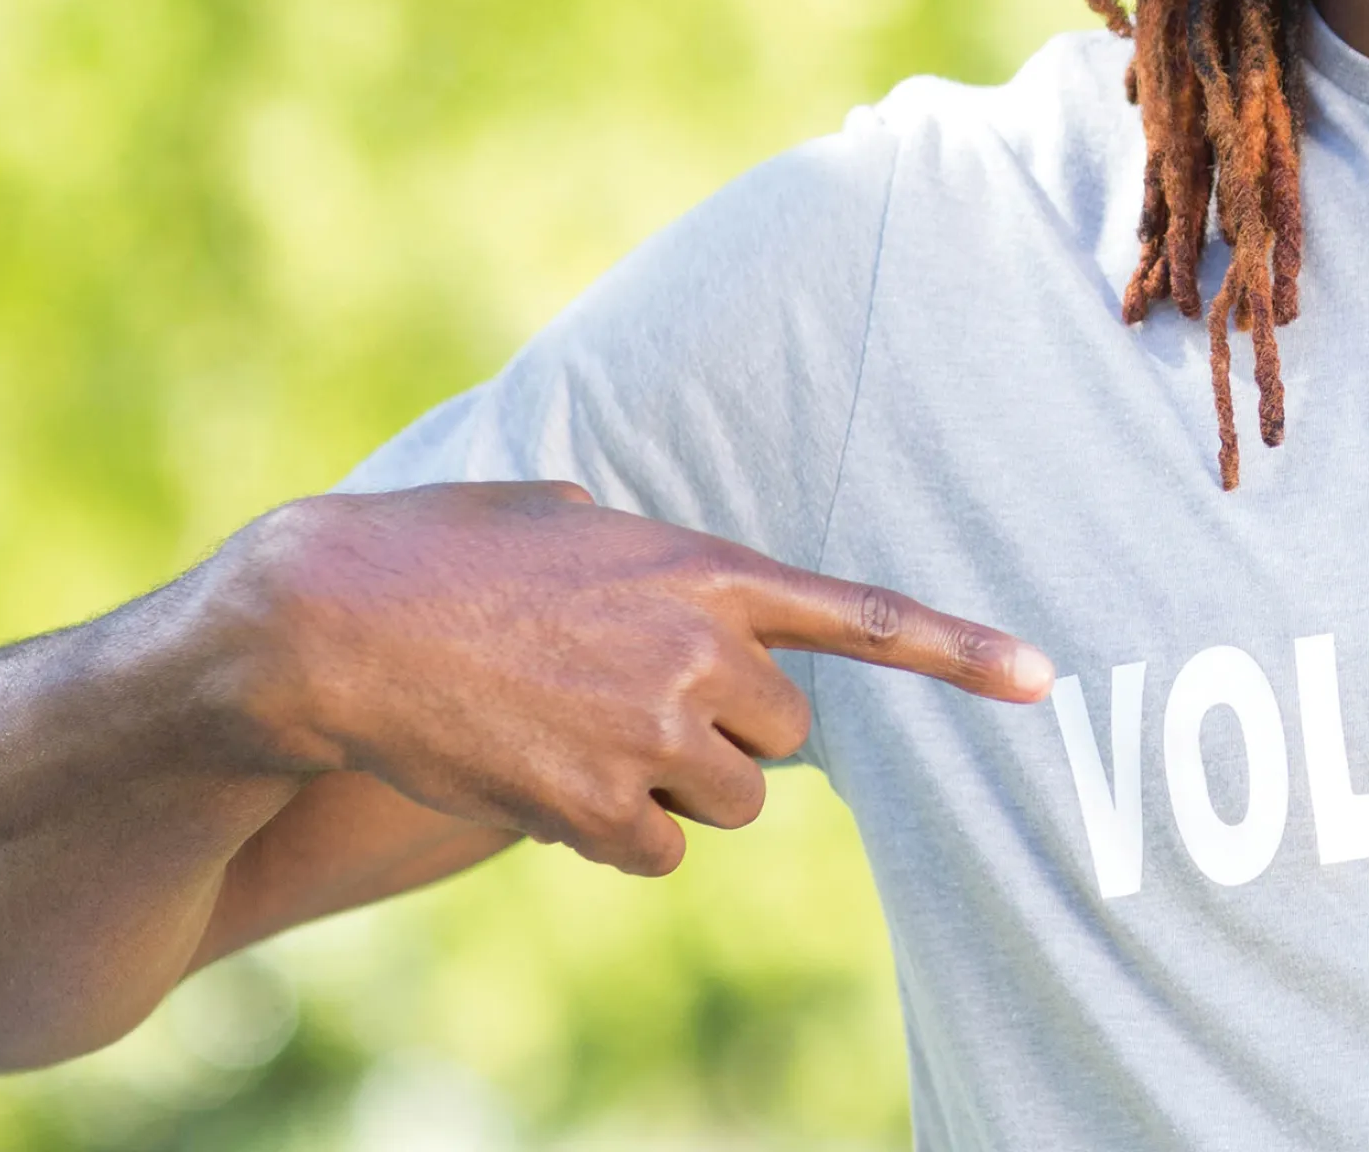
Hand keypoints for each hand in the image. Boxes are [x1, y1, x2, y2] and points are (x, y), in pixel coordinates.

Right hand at [212, 482, 1051, 875]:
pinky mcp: (593, 805)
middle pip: (785, 737)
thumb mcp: (564, 518)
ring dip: (671, 786)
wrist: (328, 626)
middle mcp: (698, 652)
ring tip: (573, 732)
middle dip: (726, 732)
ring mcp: (649, 732)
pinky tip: (546, 780)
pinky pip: (658, 850)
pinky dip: (616, 833)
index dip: (958, 651)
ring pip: (726, 801)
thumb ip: (644, 553)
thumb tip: (659, 585)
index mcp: (705, 570)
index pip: (861, 615)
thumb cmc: (437, 555)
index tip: (1040, 679)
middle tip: (634, 702)